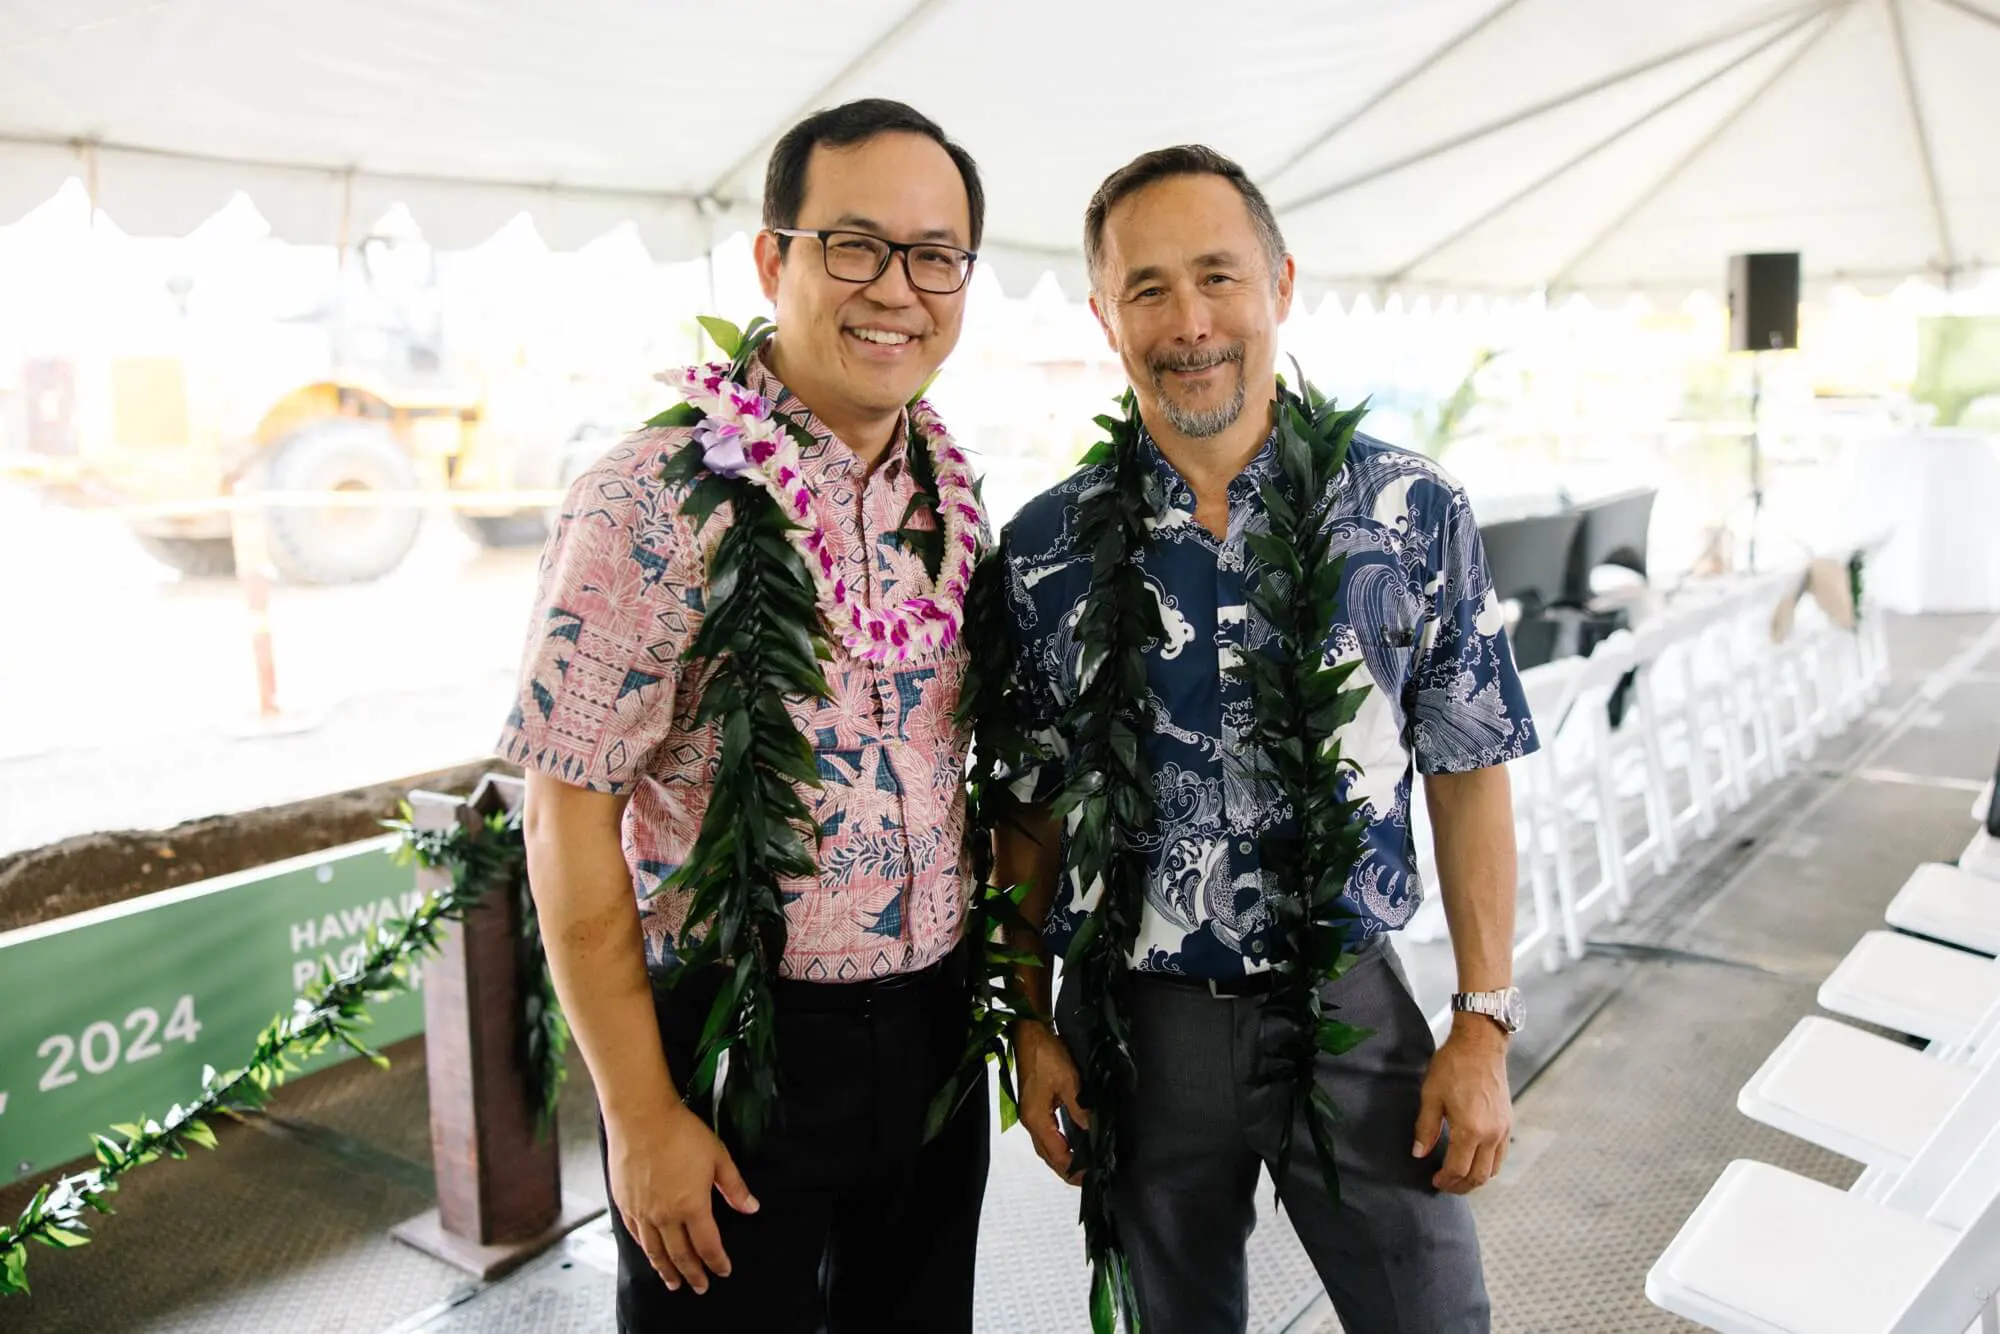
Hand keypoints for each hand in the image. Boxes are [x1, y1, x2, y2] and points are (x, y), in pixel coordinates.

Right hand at [605, 1101, 759, 1293]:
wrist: (640, 1116)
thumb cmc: (681, 1132)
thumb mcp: (717, 1156)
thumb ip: (734, 1186)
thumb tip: (751, 1207)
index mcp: (691, 1206)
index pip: (707, 1245)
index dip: (717, 1261)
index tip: (723, 1271)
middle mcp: (664, 1215)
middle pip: (680, 1254)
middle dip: (693, 1273)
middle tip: (700, 1287)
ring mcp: (642, 1211)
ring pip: (655, 1251)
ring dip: (666, 1269)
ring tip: (674, 1282)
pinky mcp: (624, 1202)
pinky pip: (636, 1235)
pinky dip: (645, 1249)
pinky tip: (650, 1253)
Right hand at [1013, 1020, 1087, 1184]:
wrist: (1029, 1034)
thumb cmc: (1047, 1056)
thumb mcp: (1069, 1082)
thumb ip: (1079, 1110)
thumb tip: (1092, 1131)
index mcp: (1037, 1119)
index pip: (1056, 1154)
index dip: (1072, 1168)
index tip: (1089, 1177)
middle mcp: (1030, 1122)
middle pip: (1047, 1155)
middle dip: (1065, 1169)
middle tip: (1086, 1178)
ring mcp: (1029, 1114)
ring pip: (1044, 1146)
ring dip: (1060, 1158)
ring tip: (1080, 1166)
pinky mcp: (1032, 1107)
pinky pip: (1045, 1134)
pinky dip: (1057, 1144)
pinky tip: (1069, 1144)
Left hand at [1413, 1016, 1512, 1194]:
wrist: (1480, 1045)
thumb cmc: (1453, 1066)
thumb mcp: (1431, 1096)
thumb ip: (1425, 1128)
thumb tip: (1419, 1153)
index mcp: (1470, 1130)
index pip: (1458, 1169)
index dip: (1445, 1180)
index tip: (1434, 1180)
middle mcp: (1491, 1134)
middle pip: (1478, 1176)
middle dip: (1460, 1186)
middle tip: (1445, 1185)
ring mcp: (1503, 1129)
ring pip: (1493, 1169)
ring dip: (1475, 1178)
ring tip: (1458, 1176)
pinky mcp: (1508, 1122)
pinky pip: (1501, 1155)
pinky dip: (1488, 1165)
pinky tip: (1474, 1160)